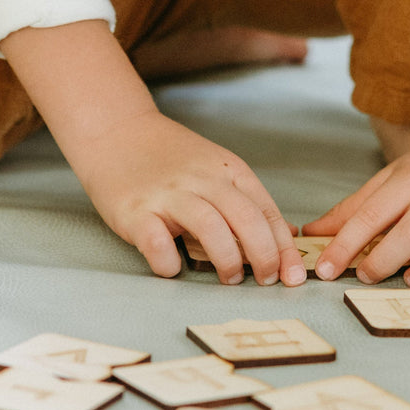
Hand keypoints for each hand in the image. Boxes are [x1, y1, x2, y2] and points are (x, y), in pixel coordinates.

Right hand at [67, 108, 305, 285]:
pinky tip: (174, 267)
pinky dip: (169, 262)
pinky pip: (157, 242)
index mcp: (227, 169)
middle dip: (264, 256)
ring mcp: (167, 194)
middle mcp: (201, 179)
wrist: (116, 130)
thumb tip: (281, 237)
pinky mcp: (134, 211)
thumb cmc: (167, 157)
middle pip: (245, 218)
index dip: (284, 247)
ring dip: (227, 260)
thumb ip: (242, 198)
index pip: (266, 211)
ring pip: (210, 228)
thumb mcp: (214, 167)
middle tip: (265, 280)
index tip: (293, 275)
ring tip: (229, 278)